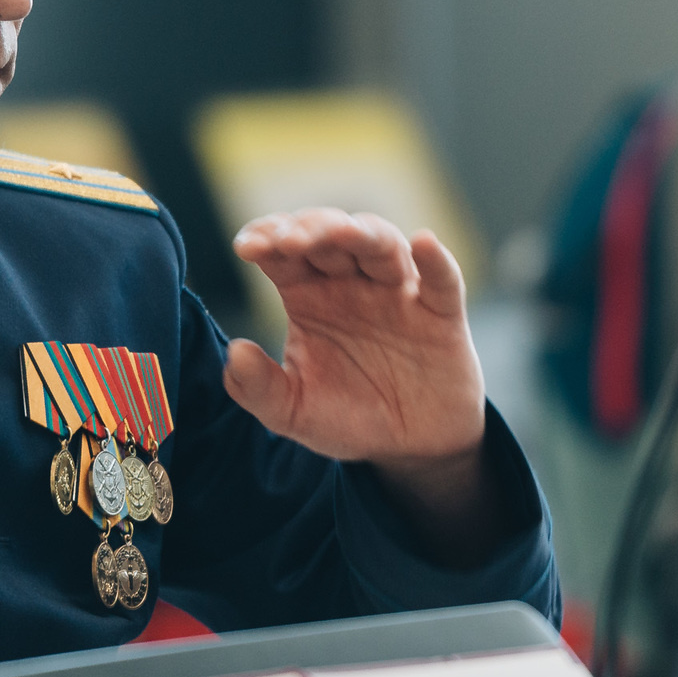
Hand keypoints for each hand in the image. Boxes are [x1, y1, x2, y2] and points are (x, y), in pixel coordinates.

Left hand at [226, 210, 500, 562]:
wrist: (408, 447)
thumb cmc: (347, 416)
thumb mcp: (293, 413)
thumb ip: (258, 390)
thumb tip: (234, 352)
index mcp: (308, 294)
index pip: (283, 252)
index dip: (266, 237)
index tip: (248, 247)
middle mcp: (351, 282)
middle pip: (331, 237)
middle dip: (311, 229)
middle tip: (291, 239)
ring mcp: (398, 292)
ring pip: (382, 245)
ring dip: (362, 233)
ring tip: (341, 233)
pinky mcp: (442, 313)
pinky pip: (442, 280)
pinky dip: (436, 260)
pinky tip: (424, 244)